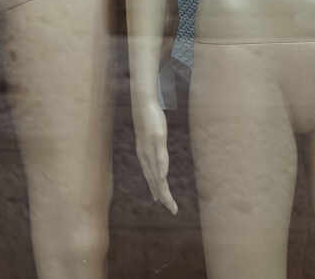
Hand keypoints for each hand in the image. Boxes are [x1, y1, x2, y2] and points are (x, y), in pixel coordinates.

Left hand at [133, 99, 177, 213]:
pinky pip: (159, 156)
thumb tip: (157, 154)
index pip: (152, 178)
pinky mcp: (156, 139)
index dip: (157, 191)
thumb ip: (155, 147)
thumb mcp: (153, 136)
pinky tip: (164, 178)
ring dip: (162, 188)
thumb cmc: (148, 120)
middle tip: (172, 210)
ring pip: (157, 172)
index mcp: (145, 156)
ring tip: (168, 201)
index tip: (163, 203)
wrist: (142, 104)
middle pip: (155, 180)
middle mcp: (146, 155)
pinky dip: (161, 168)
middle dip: (163, 196)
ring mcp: (150, 148)